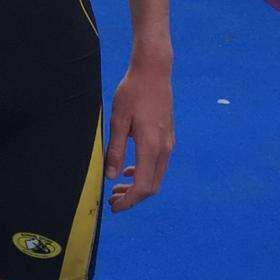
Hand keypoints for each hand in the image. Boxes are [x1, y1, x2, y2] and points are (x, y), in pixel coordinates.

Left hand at [105, 60, 173, 211]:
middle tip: (112, 200)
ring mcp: (168, 143)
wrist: (153, 72)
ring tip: (117, 187)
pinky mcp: (167, 137)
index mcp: (151, 147)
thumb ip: (115, 150)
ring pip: (156, 176)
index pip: (143, 186)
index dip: (129, 201)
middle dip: (133, 198)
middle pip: (152, 186)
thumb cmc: (132, 93)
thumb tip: (111, 176)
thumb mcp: (118, 121)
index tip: (114, 206)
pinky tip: (129, 170)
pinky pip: (158, 164)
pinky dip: (144, 173)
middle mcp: (164, 149)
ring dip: (138, 186)